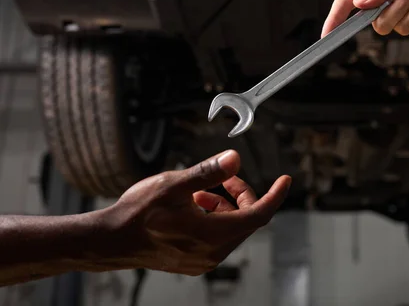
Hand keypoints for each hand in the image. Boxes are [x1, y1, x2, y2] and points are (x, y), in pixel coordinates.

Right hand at [105, 150, 290, 275]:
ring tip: (200, 191)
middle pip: (246, 219)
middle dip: (240, 194)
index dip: (275, 195)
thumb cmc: (138, 212)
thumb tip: (235, 159)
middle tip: (222, 177)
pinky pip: (218, 237)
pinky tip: (193, 205)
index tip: (285, 180)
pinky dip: (214, 218)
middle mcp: (213, 252)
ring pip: (231, 227)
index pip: (259, 214)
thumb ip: (208, 172)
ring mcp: (203, 260)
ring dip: (224, 205)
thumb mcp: (175, 184)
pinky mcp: (193, 261)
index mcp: (214, 234)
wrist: (111, 241)